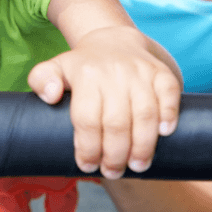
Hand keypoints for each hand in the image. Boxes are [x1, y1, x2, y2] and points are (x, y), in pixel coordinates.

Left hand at [28, 26, 180, 179]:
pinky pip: (170, 94)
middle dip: (115, 155)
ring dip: (143, 146)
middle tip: (113, 171)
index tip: (87, 165)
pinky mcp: (161, 72)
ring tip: (137, 165)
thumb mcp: (55, 67)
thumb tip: (51, 96)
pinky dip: (169, 115)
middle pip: (117, 122)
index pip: (87, 118)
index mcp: (84, 73)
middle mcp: (113, 71)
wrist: (114, 40)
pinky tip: (164, 134)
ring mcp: (139, 71)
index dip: (87, 147)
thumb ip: (41, 80)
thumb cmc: (83, 65)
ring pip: (145, 114)